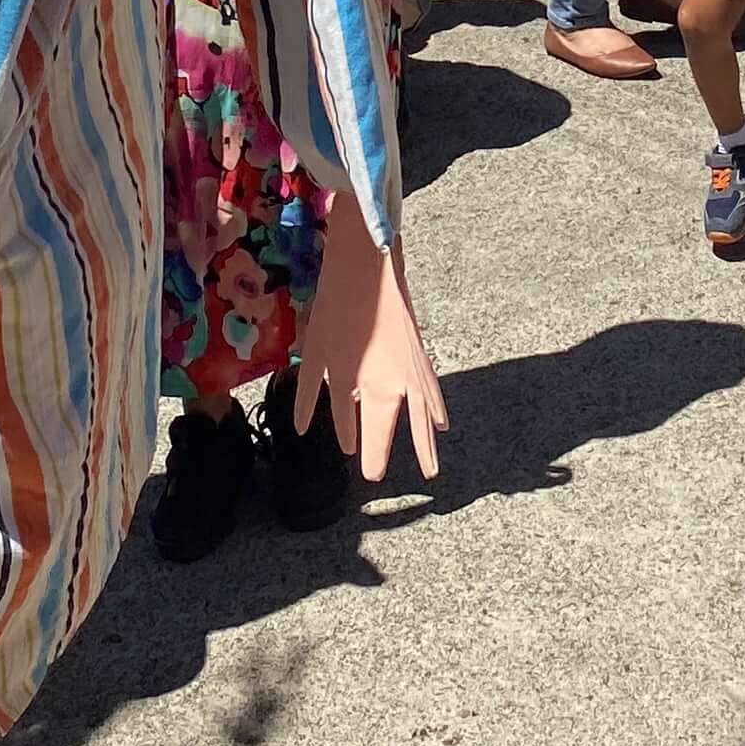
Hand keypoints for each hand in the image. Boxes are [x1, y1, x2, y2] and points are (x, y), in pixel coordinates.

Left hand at [288, 225, 444, 484]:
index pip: (364, 433)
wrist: (368, 266)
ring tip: (430, 469)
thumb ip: (309, 395)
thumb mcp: (315, 354)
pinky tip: (441, 424)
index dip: (364, 454)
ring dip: (423, 444)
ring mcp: (410, 370)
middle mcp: (392, 384)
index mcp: (364, 386)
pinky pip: (430, 392)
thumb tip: (303, 430)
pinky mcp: (419, 355)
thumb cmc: (334, 307)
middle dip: (385, 454)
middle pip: (391, 429)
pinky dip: (435, 410)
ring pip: (420, 416)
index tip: (366, 475)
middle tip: (380, 479)